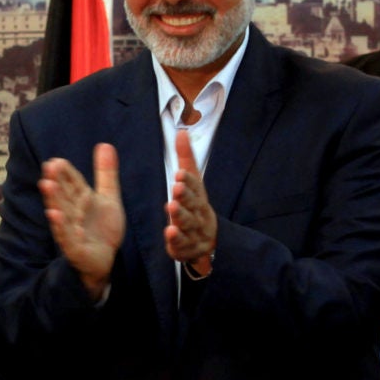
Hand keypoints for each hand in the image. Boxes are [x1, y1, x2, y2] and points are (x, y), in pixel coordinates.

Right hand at [39, 143, 124, 300]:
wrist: (106, 258)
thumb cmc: (103, 228)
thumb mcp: (109, 197)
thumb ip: (106, 173)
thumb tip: (104, 144)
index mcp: (81, 199)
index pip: (73, 182)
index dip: (65, 172)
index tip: (57, 161)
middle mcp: (73, 212)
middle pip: (64, 194)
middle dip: (56, 181)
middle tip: (48, 167)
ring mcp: (72, 230)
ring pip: (62, 212)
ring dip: (54, 199)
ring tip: (47, 185)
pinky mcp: (74, 247)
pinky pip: (66, 235)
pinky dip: (60, 225)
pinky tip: (54, 214)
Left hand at [165, 130, 216, 274]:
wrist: (210, 240)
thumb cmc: (195, 205)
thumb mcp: (191, 182)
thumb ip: (185, 159)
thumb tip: (181, 132)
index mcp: (199, 196)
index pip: (195, 186)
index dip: (188, 180)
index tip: (179, 173)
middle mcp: (199, 213)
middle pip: (193, 204)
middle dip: (186, 196)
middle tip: (176, 187)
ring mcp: (195, 231)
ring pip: (188, 224)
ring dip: (180, 216)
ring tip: (171, 206)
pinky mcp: (186, 248)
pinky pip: (182, 245)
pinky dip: (176, 240)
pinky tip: (169, 232)